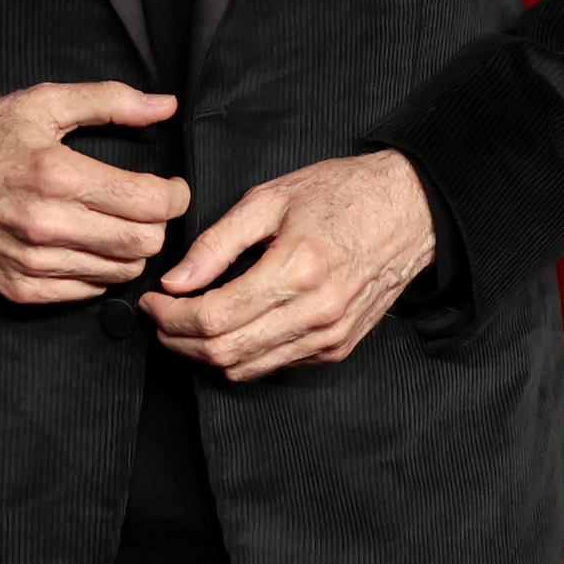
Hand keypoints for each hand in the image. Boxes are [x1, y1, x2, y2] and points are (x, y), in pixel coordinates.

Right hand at [0, 82, 187, 304]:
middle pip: (143, 244)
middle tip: (146, 207)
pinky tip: (86, 247)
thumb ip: (109, 102)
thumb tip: (165, 106)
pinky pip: (85, 292)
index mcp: (57, 174)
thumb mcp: (40, 103)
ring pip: (119, 273)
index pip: (152, 203)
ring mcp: (32, 263)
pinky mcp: (19, 289)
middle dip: (157, 225)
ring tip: (115, 226)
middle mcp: (47, 225)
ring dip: (130, 251)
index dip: (176, 195)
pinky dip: (98, 272)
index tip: (170, 187)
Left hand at [138, 149, 434, 380]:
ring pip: (248, 368)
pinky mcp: (339, 347)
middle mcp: (316, 312)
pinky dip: (244, 355)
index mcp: (297, 269)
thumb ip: (217, 242)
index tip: (152, 301)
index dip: (170, 316)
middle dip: (179, 340)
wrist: (411, 210)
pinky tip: (232, 328)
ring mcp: (331, 336)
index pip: (213, 316)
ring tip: (186, 325)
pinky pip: (277, 365)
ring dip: (206, 354)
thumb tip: (176, 279)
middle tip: (161, 317)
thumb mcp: (270, 199)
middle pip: (225, 351)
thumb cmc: (342, 194)